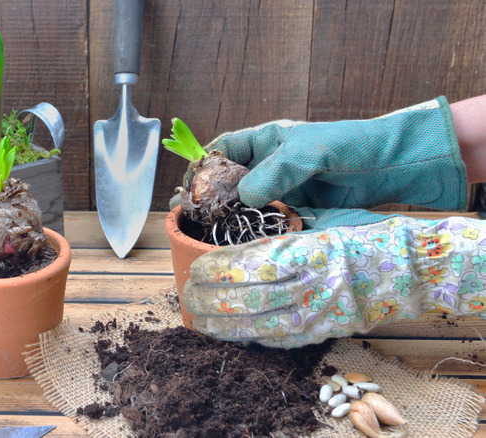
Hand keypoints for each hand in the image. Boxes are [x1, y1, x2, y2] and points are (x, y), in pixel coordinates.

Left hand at [181, 215, 485, 347]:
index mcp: (305, 251)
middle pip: (244, 300)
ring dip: (220, 325)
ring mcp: (316, 315)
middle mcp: (308, 286)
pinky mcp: (321, 335)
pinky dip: (247, 338)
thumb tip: (231, 245)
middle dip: (207, 300)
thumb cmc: (359, 238)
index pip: (246, 265)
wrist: (406, 269)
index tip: (194, 269)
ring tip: (197, 318)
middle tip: (186, 296)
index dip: (213, 270)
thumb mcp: (317, 224)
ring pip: (255, 328)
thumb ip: (277, 237)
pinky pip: (276, 341)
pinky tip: (228, 332)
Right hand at [198, 97, 467, 226]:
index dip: (204, 164)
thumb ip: (276, 171)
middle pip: (230, 182)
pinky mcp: (297, 214)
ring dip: (231, 220)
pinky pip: (269, 224)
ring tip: (211, 234)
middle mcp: (270, 168)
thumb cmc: (351, 146)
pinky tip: (245, 245)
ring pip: (246, 207)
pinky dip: (257, 234)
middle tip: (192, 215)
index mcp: (267, 142)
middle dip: (211, 198)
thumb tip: (244, 196)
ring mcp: (283, 192)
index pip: (225, 149)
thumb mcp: (309, 152)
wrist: (395, 167)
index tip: (189, 184)